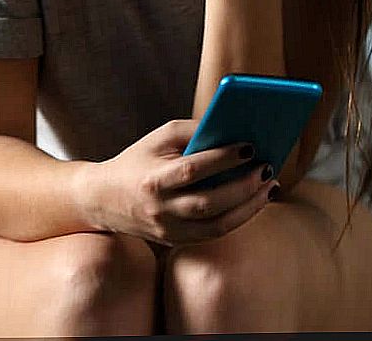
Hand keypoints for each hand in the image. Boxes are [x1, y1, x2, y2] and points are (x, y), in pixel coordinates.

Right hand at [88, 119, 278, 247]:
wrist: (102, 198)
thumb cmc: (137, 160)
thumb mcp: (158, 137)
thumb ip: (193, 131)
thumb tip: (232, 129)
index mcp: (154, 179)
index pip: (192, 169)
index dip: (223, 158)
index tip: (250, 146)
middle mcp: (160, 209)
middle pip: (209, 202)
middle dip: (243, 186)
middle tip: (267, 168)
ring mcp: (168, 230)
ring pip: (217, 225)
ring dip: (249, 207)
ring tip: (269, 186)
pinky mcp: (175, 241)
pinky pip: (213, 233)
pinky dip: (238, 218)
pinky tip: (254, 201)